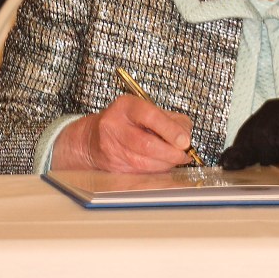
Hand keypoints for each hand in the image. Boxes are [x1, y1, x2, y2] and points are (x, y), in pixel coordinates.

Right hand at [52, 95, 193, 172]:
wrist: (93, 138)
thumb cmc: (126, 122)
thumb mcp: (147, 110)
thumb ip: (170, 120)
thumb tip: (185, 136)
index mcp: (126, 106)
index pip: (150, 116)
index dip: (170, 130)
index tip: (185, 141)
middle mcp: (114, 125)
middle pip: (146, 144)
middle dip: (170, 153)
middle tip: (184, 154)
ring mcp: (111, 147)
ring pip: (143, 162)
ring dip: (165, 164)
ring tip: (176, 159)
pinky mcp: (112, 166)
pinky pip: (139, 172)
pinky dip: (156, 170)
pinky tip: (162, 165)